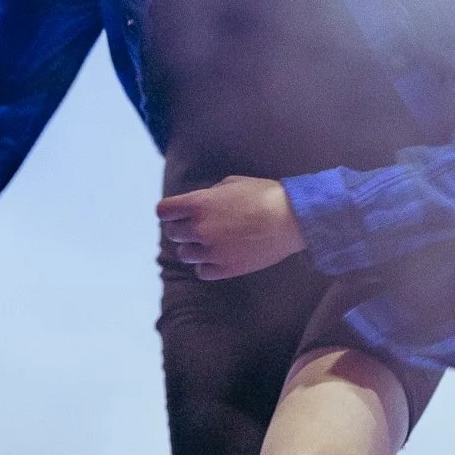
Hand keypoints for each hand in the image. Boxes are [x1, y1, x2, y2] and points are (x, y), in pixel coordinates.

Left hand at [156, 175, 306, 279]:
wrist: (292, 219)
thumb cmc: (264, 195)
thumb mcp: (231, 183)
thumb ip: (207, 195)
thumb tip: (195, 204)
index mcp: (199, 203)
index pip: (163, 211)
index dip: (170, 211)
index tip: (177, 213)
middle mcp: (200, 228)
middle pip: (173, 233)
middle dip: (183, 228)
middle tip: (199, 226)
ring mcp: (212, 251)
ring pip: (185, 254)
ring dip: (194, 248)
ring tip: (212, 241)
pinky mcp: (225, 269)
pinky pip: (201, 271)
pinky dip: (207, 265)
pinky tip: (219, 256)